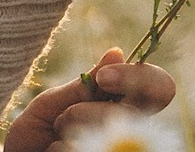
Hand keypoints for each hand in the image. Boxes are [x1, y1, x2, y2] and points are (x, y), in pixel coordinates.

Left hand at [4, 48, 173, 151]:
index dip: (139, 78)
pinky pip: (83, 150)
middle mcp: (127, 129)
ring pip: (107, 133)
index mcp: (123, 104)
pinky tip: (53, 150)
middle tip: (66, 115)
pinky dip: (61, 149)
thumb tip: (117, 52)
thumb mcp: (51, 102)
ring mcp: (114, 147)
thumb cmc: (35, 131)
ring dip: (72, 129)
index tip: (104, 77)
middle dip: (95, 109)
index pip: (160, 88)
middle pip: (135, 113)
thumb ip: (83, 83)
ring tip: (55, 133)